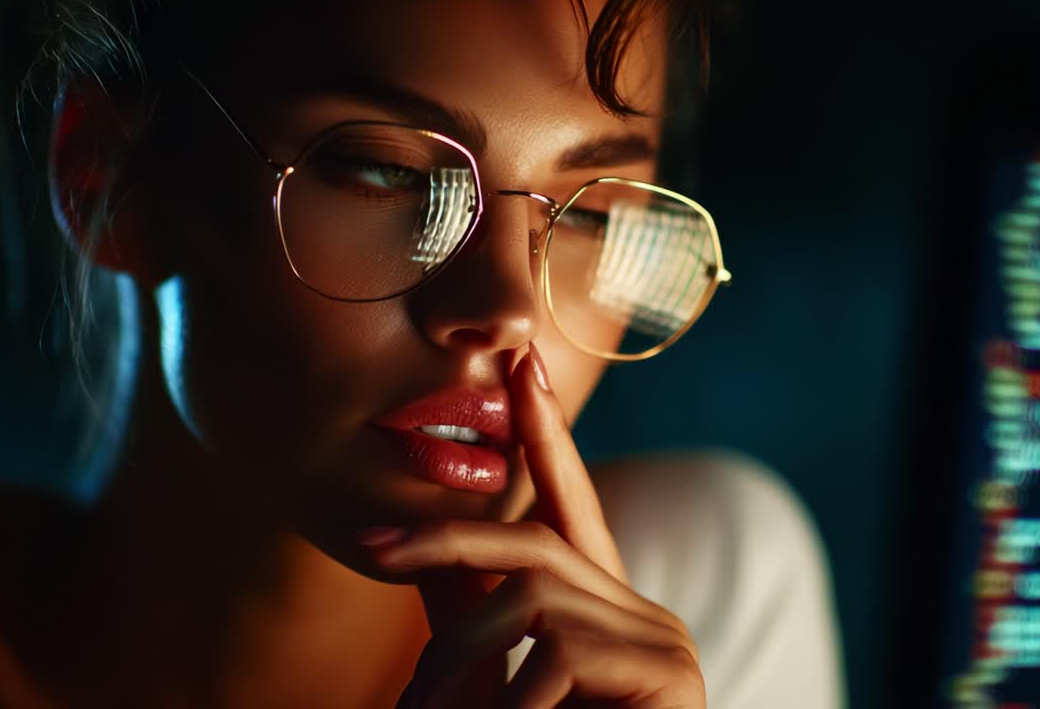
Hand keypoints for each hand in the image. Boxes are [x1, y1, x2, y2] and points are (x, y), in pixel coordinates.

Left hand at [373, 343, 705, 707]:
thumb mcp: (498, 683)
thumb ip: (474, 620)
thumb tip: (426, 562)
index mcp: (609, 616)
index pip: (575, 510)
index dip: (547, 438)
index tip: (523, 364)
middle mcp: (645, 619)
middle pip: (536, 548)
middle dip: (449, 540)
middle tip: (370, 544)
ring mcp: (663, 646)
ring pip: (532, 597)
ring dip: (461, 650)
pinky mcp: (669, 675)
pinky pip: (557, 653)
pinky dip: (507, 699)